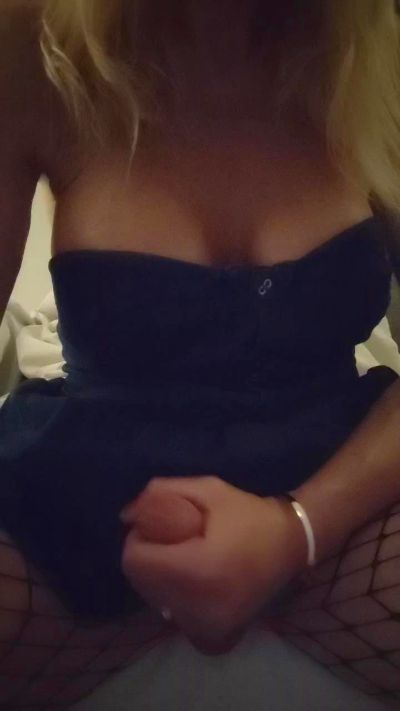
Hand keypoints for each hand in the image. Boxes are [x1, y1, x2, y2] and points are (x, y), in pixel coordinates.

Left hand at [120, 476, 307, 654]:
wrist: (292, 544)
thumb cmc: (248, 513)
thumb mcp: (207, 490)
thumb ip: (161, 494)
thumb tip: (126, 516)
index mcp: (197, 571)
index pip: (135, 561)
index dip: (140, 538)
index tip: (160, 525)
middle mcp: (199, 608)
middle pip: (142, 582)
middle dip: (149, 557)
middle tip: (176, 540)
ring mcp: (206, 628)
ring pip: (156, 600)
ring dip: (161, 578)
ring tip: (189, 558)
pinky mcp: (213, 637)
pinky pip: (175, 616)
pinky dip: (177, 598)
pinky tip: (196, 581)